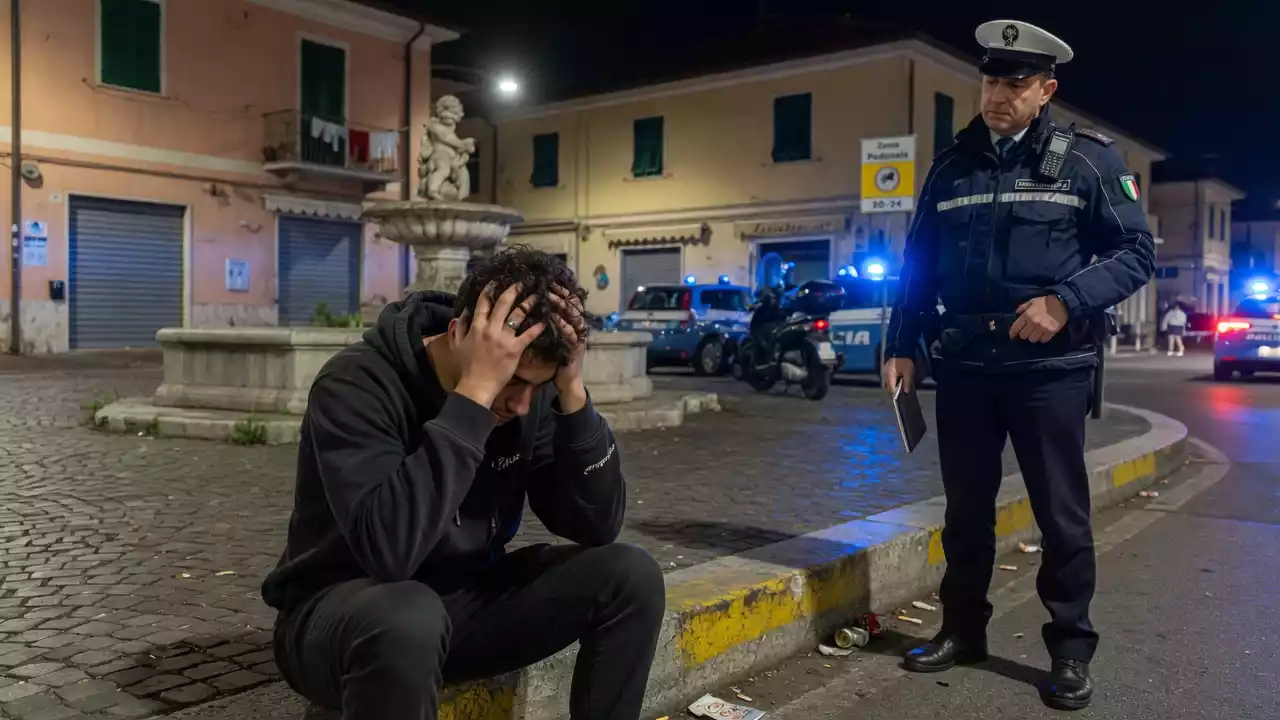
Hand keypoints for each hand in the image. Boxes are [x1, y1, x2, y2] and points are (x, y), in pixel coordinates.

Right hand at [451, 283, 545, 407]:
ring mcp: (503, 338)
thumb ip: (458, 327)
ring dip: (527, 304)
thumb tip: (462, 312)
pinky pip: (528, 335)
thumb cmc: (467, 366)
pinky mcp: (515, 349)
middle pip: (502, 304)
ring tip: (535, 297)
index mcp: (477, 327)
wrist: (477, 384)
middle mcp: (490, 329)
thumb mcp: (457, 345)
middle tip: (520, 283)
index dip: (489, 291)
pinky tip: (544, 322)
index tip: (495, 283)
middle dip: (512, 291)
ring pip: (517, 316)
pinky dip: (536, 328)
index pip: (483, 304)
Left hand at [548, 284, 588, 412]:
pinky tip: (552, 317)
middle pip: (572, 304)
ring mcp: (579, 337)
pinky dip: (562, 324)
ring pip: (572, 316)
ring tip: (548, 295)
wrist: (566, 381)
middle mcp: (579, 327)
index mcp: (573, 323)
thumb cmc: (557, 359)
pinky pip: (569, 333)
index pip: (569, 301)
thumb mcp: (553, 337)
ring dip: (560, 305)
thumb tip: (535, 308)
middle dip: (561, 293)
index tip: (549, 281)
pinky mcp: (576, 347)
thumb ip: (549, 323)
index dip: (561, 290)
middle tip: (548, 284)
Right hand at [882, 357, 915, 393]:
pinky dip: (893, 380)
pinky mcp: (886, 368)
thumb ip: (907, 383)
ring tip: (900, 385)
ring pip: (888, 382)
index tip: (901, 396)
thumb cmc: (905, 362)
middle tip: (901, 391)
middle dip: (894, 389)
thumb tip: (906, 391)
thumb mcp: (908, 372)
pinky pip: (888, 377)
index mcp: (890, 376)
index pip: (891, 389)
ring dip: (893, 384)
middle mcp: (885, 374)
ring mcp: (885, 371)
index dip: (896, 393)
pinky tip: (898, 379)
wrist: (901, 350)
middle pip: (889, 386)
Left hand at [1009, 295, 1068, 343]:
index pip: (1015, 328)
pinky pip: (1043, 340)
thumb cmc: (1046, 302)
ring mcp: (1042, 328)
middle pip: (1023, 335)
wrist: (1062, 303)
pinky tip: (1043, 335)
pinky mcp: (1051, 332)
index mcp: (1027, 315)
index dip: (1012, 333)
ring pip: (1032, 339)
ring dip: (1033, 337)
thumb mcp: (1032, 301)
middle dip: (1024, 334)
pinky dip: (1042, 339)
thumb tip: (1016, 313)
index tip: (1012, 336)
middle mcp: (1033, 323)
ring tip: (1035, 333)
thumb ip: (1023, 307)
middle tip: (1027, 332)